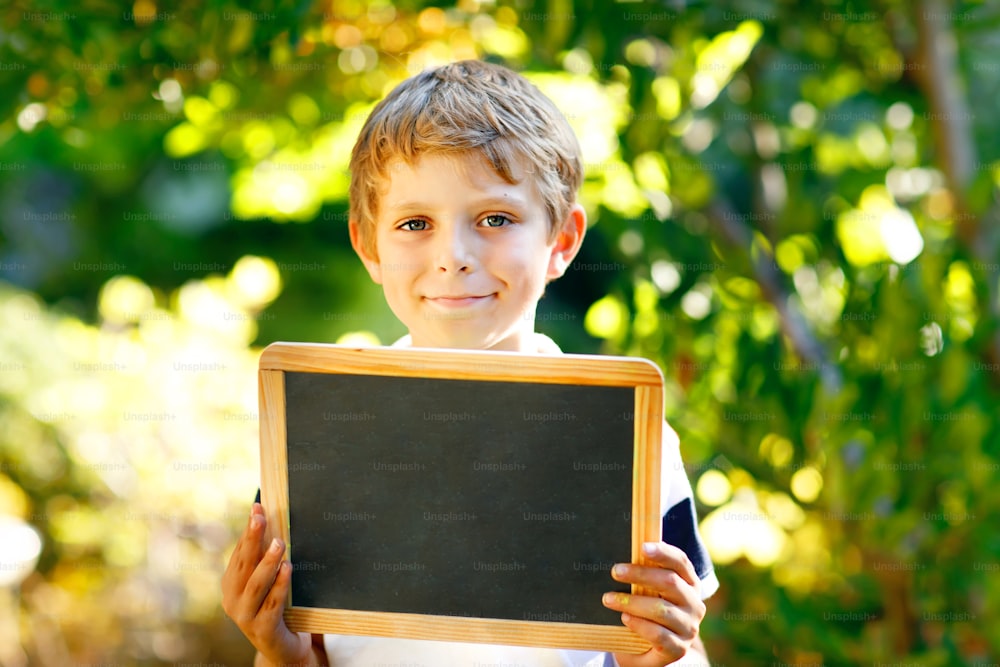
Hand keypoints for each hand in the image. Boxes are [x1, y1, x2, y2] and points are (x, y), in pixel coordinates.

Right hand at [222, 503, 315, 665]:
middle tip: (261, 517)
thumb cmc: (277, 608)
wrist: (284, 648)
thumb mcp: (268, 582)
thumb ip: (266, 557)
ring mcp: (245, 617)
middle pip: (243, 565)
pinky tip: (288, 568)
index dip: (248, 529)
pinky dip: (280, 585)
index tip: (257, 507)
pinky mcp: (263, 630)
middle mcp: (232, 600)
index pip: (240, 552)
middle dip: (252, 539)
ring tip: (279, 543)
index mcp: (231, 585)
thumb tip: (270, 519)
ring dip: (267, 562)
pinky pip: (272, 604)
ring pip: (256, 584)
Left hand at [603, 542, 706, 665]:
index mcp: (690, 584)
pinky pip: (658, 634)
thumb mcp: (648, 593)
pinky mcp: (679, 648)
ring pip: (661, 609)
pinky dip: (639, 624)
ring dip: (632, 602)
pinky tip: (624, 618)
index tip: (642, 547)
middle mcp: (694, 604)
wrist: (650, 653)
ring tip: (608, 599)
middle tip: (615, 571)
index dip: (663, 553)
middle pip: (670, 582)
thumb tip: (623, 557)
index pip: (681, 562)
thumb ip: (644, 575)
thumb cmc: (647, 615)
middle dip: (640, 574)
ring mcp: (689, 627)